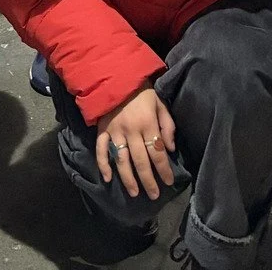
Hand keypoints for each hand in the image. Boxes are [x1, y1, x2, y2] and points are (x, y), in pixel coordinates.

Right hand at [95, 85, 177, 199]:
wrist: (115, 75)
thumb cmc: (142, 91)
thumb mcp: (160, 103)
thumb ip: (168, 125)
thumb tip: (170, 149)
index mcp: (147, 124)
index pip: (158, 152)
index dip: (164, 170)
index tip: (168, 182)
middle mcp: (131, 130)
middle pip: (141, 161)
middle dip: (148, 180)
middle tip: (153, 195)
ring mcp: (115, 132)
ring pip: (121, 160)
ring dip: (128, 178)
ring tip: (134, 193)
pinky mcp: (102, 130)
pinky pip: (101, 150)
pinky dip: (103, 165)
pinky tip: (108, 178)